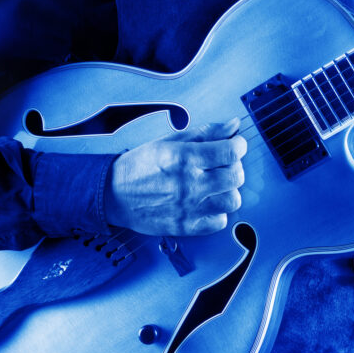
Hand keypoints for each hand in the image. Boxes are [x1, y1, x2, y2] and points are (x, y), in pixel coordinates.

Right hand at [104, 118, 246, 235]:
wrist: (114, 194)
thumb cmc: (142, 165)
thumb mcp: (171, 140)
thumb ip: (207, 133)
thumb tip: (234, 126)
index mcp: (184, 158)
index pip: (230, 152)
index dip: (239, 146)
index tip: (235, 145)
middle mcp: (188, 184)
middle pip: (235, 176)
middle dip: (234, 166)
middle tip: (223, 165)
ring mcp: (188, 208)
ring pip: (233, 200)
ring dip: (228, 190)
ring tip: (216, 185)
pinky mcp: (186, 226)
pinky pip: (220, 221)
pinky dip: (218, 212)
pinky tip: (207, 202)